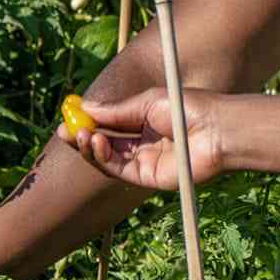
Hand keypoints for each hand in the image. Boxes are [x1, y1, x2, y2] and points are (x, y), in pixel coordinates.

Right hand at [57, 88, 226, 189]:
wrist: (215, 129)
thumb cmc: (189, 108)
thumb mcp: (148, 101)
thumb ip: (117, 110)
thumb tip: (84, 105)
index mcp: (148, 119)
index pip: (112, 123)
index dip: (90, 121)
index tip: (67, 116)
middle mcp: (146, 142)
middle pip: (107, 143)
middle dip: (84, 136)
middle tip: (63, 130)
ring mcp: (147, 161)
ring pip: (110, 158)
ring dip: (91, 147)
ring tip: (82, 134)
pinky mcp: (149, 178)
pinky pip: (119, 170)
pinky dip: (103, 158)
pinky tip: (96, 142)